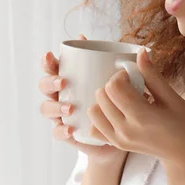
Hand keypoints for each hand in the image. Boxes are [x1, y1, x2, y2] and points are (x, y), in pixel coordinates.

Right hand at [38, 34, 127, 164]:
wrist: (125, 133)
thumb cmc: (123, 101)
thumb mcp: (124, 83)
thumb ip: (125, 66)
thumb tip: (140, 51)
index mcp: (72, 77)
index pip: (54, 66)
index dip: (48, 61)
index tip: (51, 55)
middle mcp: (63, 94)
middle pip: (45, 86)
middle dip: (49, 82)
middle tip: (63, 82)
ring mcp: (63, 114)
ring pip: (46, 108)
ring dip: (55, 106)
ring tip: (70, 108)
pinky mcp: (68, 133)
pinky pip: (58, 132)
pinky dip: (62, 130)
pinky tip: (71, 129)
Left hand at [87, 48, 184, 170]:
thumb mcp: (173, 98)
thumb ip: (152, 76)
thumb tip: (141, 52)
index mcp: (141, 117)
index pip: (114, 87)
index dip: (121, 75)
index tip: (135, 76)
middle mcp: (125, 130)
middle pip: (101, 96)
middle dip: (113, 84)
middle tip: (131, 85)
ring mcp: (118, 140)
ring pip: (93, 111)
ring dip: (104, 99)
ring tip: (123, 98)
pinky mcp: (116, 144)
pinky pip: (95, 127)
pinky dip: (101, 116)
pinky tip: (117, 111)